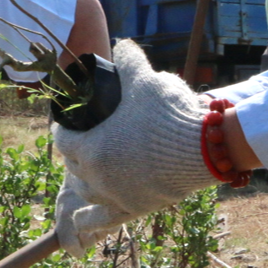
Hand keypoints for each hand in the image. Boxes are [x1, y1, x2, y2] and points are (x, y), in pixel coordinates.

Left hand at [51, 39, 213, 256]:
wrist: (204, 149)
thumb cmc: (168, 115)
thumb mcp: (145, 81)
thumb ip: (129, 61)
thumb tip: (122, 45)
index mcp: (91, 147)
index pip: (63, 140)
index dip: (63, 128)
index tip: (68, 122)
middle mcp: (97, 176)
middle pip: (74, 165)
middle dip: (74, 152)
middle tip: (82, 141)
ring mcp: (115, 196)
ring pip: (86, 192)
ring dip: (83, 181)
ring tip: (85, 173)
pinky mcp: (134, 209)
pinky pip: (104, 219)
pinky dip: (91, 220)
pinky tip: (81, 223)